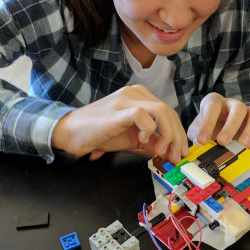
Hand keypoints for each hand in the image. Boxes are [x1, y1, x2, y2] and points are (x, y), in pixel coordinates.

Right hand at [51, 85, 189, 163]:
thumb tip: (168, 152)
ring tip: (160, 151)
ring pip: (161, 111)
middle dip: (177, 137)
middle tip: (175, 156)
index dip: (178, 134)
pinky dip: (149, 130)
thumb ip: (150, 143)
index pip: (168, 113)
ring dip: (167, 135)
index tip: (179, 152)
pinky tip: (143, 140)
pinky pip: (143, 115)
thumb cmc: (97, 133)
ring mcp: (126, 100)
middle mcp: (135, 94)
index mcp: (139, 97)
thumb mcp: (130, 139)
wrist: (69, 132)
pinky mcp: (118, 110)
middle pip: (169, 112)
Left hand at [186, 92, 249, 147]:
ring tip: (243, 145)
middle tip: (223, 142)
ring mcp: (247, 110)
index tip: (202, 140)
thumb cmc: (207, 129)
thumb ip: (197, 137)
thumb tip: (199, 148)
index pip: (212, 106)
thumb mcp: (197, 132)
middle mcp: (232, 103)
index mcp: (214, 102)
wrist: (217, 131)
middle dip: (231, 126)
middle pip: (238, 107)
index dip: (207, 123)